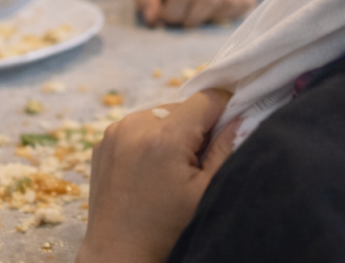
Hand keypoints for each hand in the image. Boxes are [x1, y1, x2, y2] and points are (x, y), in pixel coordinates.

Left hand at [78, 90, 238, 262]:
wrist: (120, 256)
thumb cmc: (167, 231)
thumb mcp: (206, 191)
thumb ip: (227, 147)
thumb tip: (241, 116)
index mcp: (165, 137)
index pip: (207, 97)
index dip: (225, 110)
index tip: (227, 133)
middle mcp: (135, 125)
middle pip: (183, 106)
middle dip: (196, 127)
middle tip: (197, 162)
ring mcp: (114, 132)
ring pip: (160, 114)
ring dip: (172, 131)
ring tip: (171, 169)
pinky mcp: (103, 141)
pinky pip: (138, 126)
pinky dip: (150, 139)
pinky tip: (150, 171)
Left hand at [135, 0, 255, 26]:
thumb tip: (153, 19)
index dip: (173, 12)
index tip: (167, 16)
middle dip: (192, 18)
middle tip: (184, 21)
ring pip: (229, 3)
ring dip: (211, 18)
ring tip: (199, 16)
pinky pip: (244, 5)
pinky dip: (230, 15)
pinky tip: (216, 13)